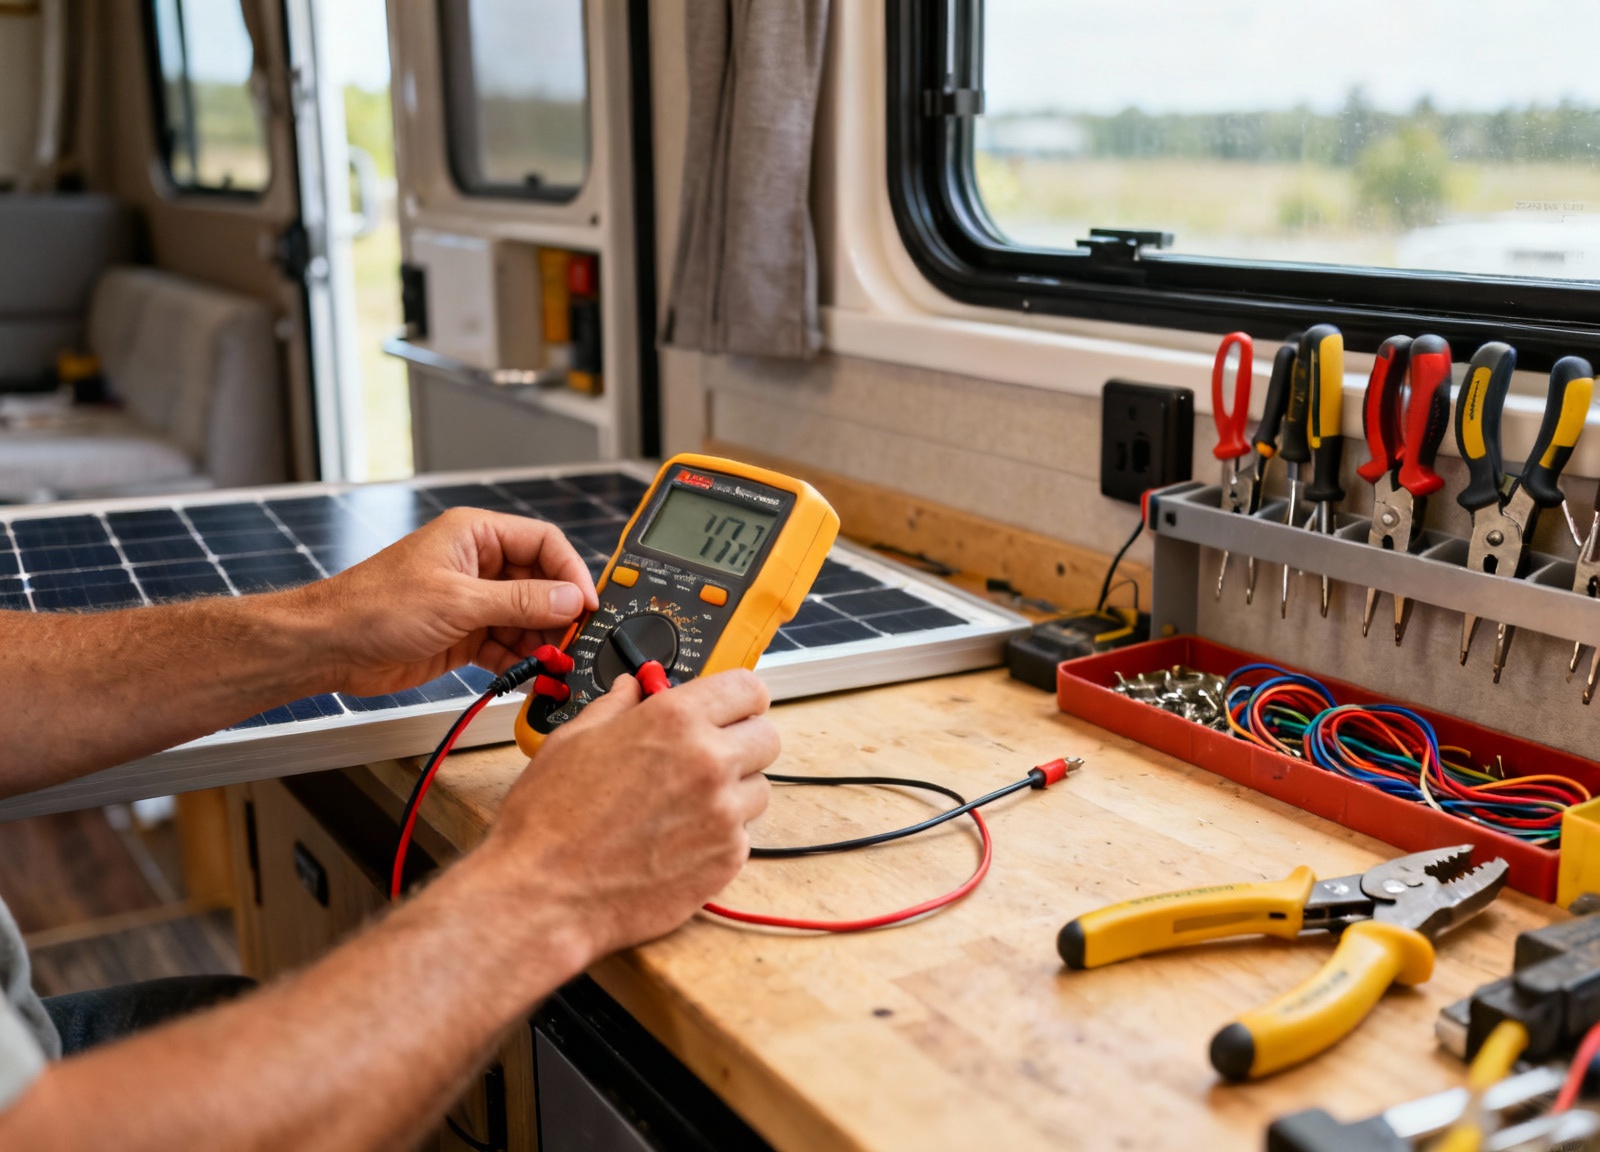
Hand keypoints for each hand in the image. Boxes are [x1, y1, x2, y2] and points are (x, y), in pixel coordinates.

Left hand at [295, 508, 598, 696]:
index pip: (544, 543)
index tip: (588, 603)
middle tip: (574, 639)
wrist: (328, 647)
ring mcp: (472, 602)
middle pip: (541, 584)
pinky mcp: (464, 636)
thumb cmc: (373, 606)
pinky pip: (507, 645)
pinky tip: (529, 674)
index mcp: (476, 536)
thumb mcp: (457, 601)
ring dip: (541, 641)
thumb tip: (570, 599)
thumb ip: (519, 601)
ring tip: (552, 662)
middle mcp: (478, 565)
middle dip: (559, 613)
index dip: (571, 572)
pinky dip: (520, 661)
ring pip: (527, 618)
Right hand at [475, 670, 777, 964]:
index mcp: (674, 720)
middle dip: (742, 742)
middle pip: (767, 737)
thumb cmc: (548, 821)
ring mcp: (724, 814)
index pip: (748, 688)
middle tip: (709, 756)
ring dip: (733, 792)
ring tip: (684, 806)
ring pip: (758, 789)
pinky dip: (720, 836)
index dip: (740, 698)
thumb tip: (632, 689)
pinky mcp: (727, 860)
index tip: (730, 708)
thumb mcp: (573, 742)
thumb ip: (615, 707)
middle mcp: (709, 762)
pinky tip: (677, 841)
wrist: (544, 895)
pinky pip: (743, 836)